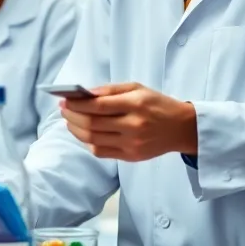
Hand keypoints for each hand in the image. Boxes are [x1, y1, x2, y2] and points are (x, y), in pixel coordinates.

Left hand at [60, 82, 196, 161]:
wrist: (181, 128)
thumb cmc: (157, 104)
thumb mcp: (138, 88)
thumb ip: (110, 90)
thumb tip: (85, 94)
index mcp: (135, 104)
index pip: (98, 106)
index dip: (77, 104)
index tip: (64, 101)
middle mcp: (133, 125)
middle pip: (92, 124)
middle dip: (72, 116)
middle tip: (63, 110)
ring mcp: (132, 144)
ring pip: (93, 139)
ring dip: (76, 130)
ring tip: (70, 122)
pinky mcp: (131, 157)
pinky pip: (101, 152)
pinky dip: (88, 143)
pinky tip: (84, 134)